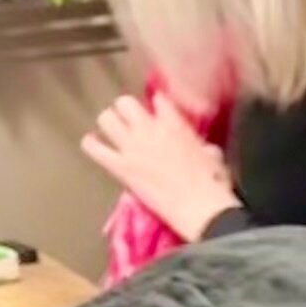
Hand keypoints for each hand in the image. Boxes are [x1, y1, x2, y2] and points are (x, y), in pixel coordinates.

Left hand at [78, 92, 236, 238]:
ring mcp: (131, 146)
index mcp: (175, 124)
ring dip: (109, 125)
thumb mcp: (213, 156)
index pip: (158, 99)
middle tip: (130, 123)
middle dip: (126, 112)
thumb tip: (202, 149)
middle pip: (124, 103)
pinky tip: (96, 146)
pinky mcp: (119, 166)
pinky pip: (92, 147)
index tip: (157, 113)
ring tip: (113, 134)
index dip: (156, 106)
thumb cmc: (214, 183)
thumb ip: (201, 146)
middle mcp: (149, 128)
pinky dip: (92, 145)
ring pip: (105, 118)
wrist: (200, 206)